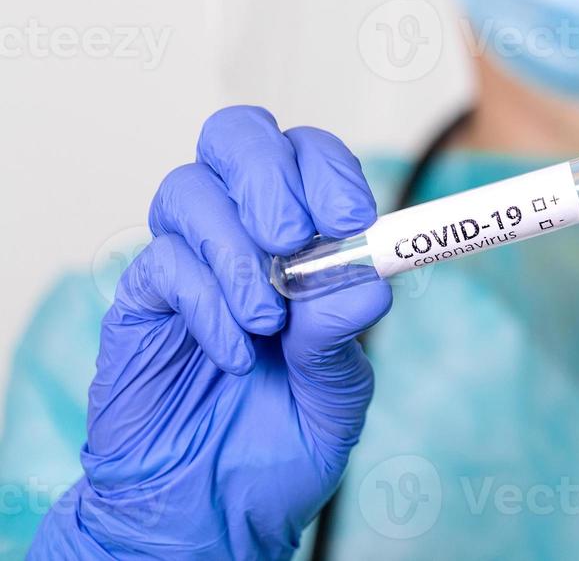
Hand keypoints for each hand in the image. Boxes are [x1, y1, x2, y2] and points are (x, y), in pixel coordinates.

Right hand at [35, 107, 391, 559]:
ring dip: (235, 250)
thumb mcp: (338, 397)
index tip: (352, 217)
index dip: (328, 168)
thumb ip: (346, 338)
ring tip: (268, 319)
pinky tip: (236, 353)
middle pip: (236, 137)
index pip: (307, 155)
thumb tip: (368, 281)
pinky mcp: (142, 301)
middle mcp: (241, 231)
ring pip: (187, 189)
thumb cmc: (281, 439)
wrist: (214, 509)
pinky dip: (205, 302)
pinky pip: (161, 265)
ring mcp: (188, 261)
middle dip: (269, 176)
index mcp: (304, 236)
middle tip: (294, 238)